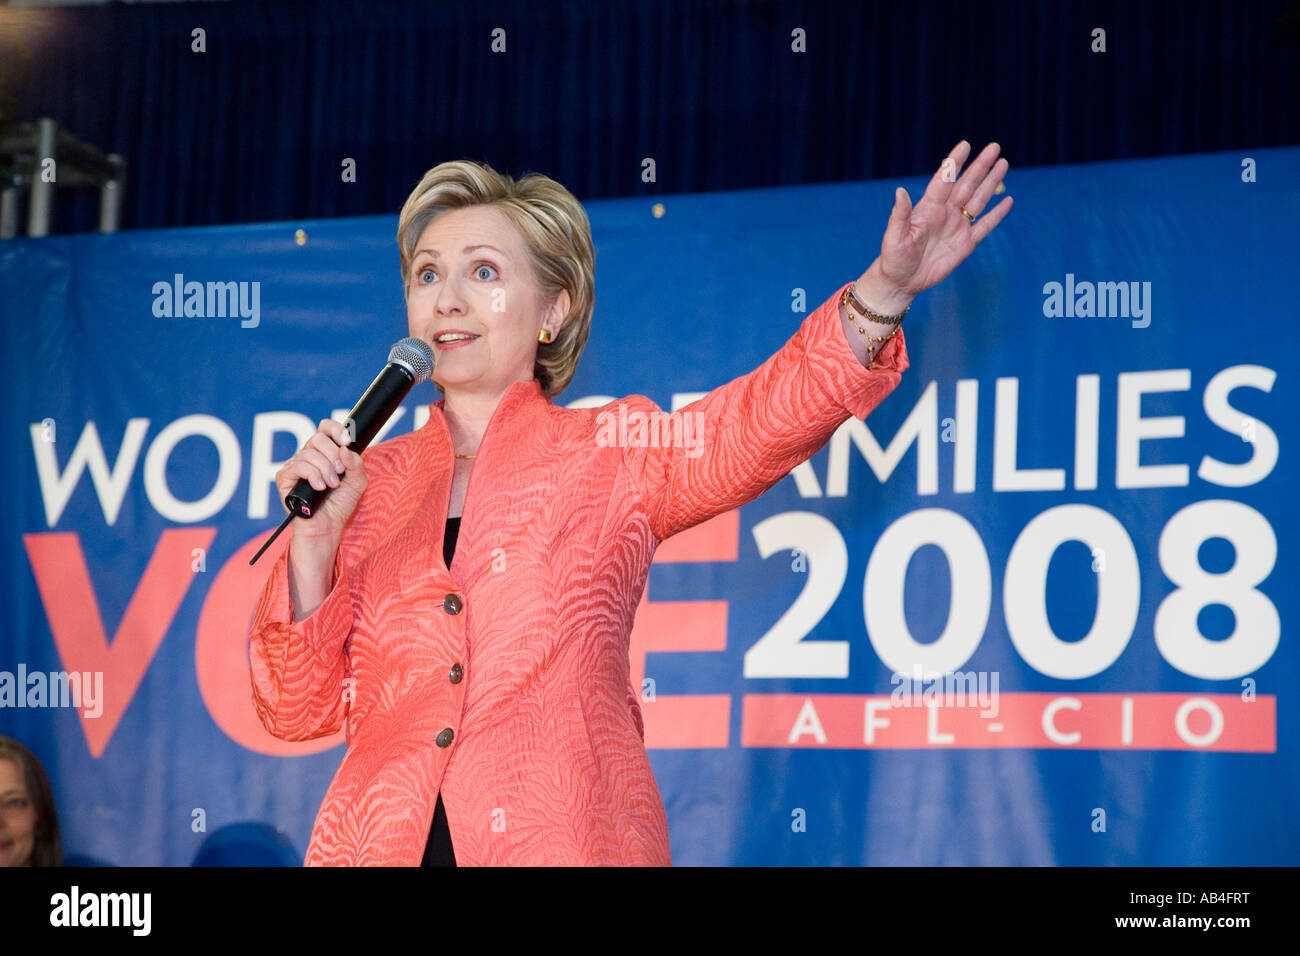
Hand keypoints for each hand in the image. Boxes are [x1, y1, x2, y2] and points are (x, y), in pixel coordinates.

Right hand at [275, 419, 366, 553]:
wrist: (329, 526)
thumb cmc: (340, 504)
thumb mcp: (357, 482)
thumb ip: (356, 464)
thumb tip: (344, 448)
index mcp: (325, 453)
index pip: (325, 428)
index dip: (335, 429)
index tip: (346, 440)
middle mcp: (309, 456)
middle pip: (317, 438)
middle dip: (333, 455)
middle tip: (339, 473)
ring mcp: (295, 466)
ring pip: (308, 453)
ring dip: (325, 469)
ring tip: (331, 485)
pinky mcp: (285, 478)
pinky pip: (297, 466)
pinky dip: (312, 475)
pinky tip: (319, 487)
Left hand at [869, 140, 1012, 300]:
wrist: (902, 281)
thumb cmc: (894, 258)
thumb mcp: (894, 237)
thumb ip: (900, 215)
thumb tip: (900, 191)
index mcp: (928, 209)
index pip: (944, 181)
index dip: (954, 163)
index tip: (965, 145)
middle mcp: (945, 213)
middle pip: (967, 184)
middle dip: (981, 166)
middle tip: (995, 147)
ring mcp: (957, 227)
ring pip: (978, 200)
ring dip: (991, 183)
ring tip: (1003, 163)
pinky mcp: (965, 244)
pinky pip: (985, 226)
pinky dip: (997, 214)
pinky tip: (1007, 201)